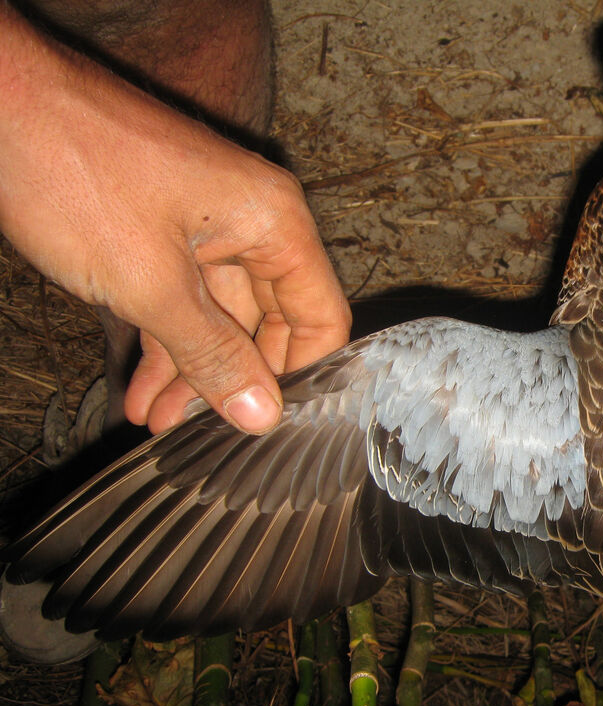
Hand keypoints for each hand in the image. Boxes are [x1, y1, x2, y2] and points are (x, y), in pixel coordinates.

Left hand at [0, 14, 350, 433]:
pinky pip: (182, 298)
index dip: (302, 375)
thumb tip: (262, 414)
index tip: (271, 423)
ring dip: (190, 370)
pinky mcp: (165, 230)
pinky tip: (143, 387)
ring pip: (219, 317)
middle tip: (205, 432)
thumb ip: (212, 355)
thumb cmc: (74, 169)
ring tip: (157, 420)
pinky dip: (165, 341)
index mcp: (273, 221)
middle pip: (270, 322)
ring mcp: (207, 224)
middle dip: (234, 381)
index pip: (321, 316)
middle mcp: (252, 221)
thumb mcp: (149, 285)